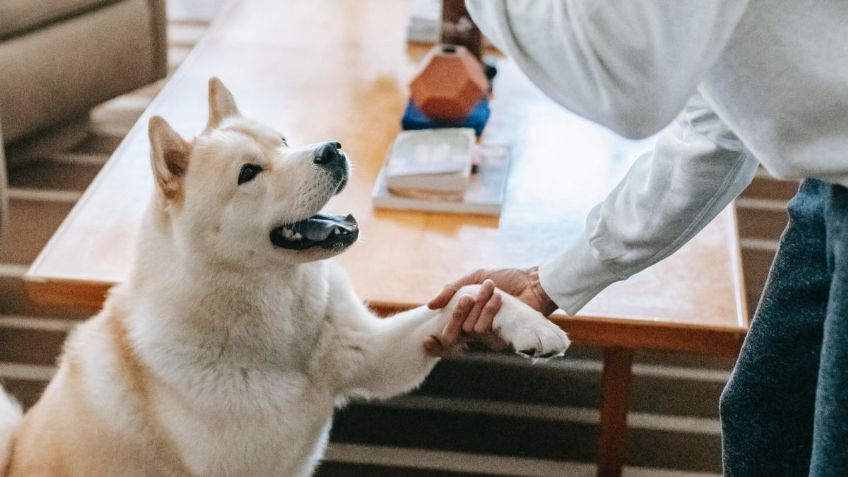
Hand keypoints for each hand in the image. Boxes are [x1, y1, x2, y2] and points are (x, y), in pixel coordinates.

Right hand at [423, 267, 557, 356]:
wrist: (532, 281)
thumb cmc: (505, 279)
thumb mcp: (473, 278)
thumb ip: (451, 290)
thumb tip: (430, 305)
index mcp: (465, 319)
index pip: (444, 339)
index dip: (434, 344)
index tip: (427, 339)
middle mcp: (475, 332)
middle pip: (452, 337)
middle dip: (456, 316)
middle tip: (465, 299)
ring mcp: (489, 337)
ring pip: (470, 329)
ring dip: (479, 306)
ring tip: (491, 289)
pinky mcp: (502, 339)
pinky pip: (485, 330)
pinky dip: (489, 311)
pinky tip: (499, 298)